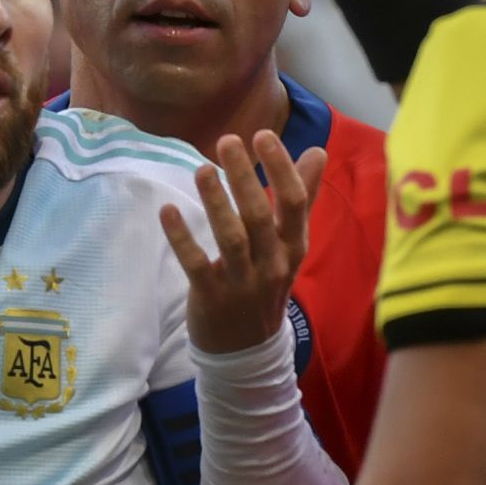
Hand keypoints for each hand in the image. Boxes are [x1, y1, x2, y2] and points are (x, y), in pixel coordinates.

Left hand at [161, 132, 325, 354]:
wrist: (247, 350)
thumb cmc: (268, 283)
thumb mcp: (291, 244)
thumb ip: (303, 196)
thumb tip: (318, 151)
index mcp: (293, 247)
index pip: (294, 203)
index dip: (281, 168)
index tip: (262, 135)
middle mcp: (272, 264)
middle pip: (260, 215)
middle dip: (244, 177)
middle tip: (227, 140)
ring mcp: (242, 282)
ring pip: (230, 238)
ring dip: (216, 202)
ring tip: (201, 169)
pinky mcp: (211, 296)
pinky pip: (196, 263)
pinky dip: (181, 236)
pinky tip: (167, 210)